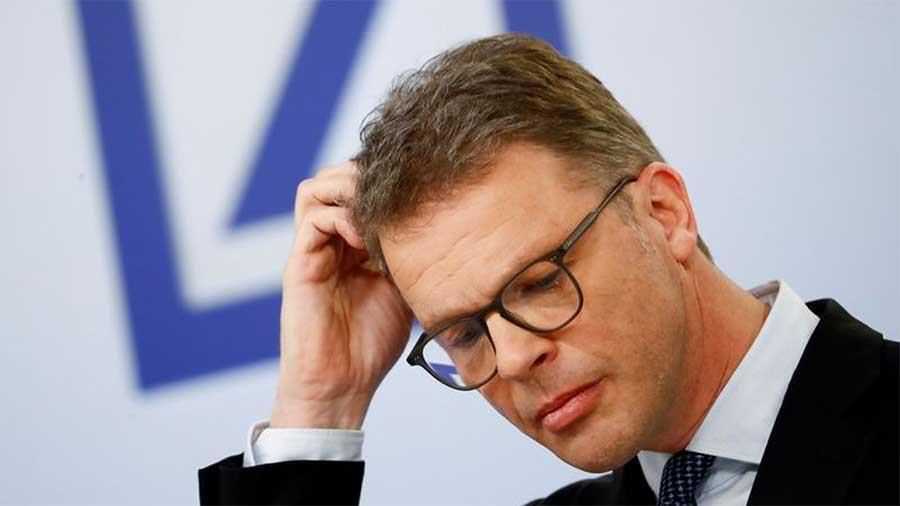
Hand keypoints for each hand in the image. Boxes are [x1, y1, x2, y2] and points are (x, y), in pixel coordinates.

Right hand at [271, 161, 413, 429]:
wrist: (342, 385)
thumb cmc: (372, 343)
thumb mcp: (404, 288)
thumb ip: (411, 254)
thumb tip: (446, 224)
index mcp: (353, 243)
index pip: (359, 188)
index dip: (384, 180)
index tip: (417, 187)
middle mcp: (330, 240)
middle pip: (335, 178)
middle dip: (364, 175)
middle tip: (397, 192)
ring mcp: (312, 251)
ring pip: (316, 189)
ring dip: (348, 188)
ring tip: (378, 210)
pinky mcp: (300, 265)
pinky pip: (313, 219)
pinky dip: (341, 218)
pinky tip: (367, 240)